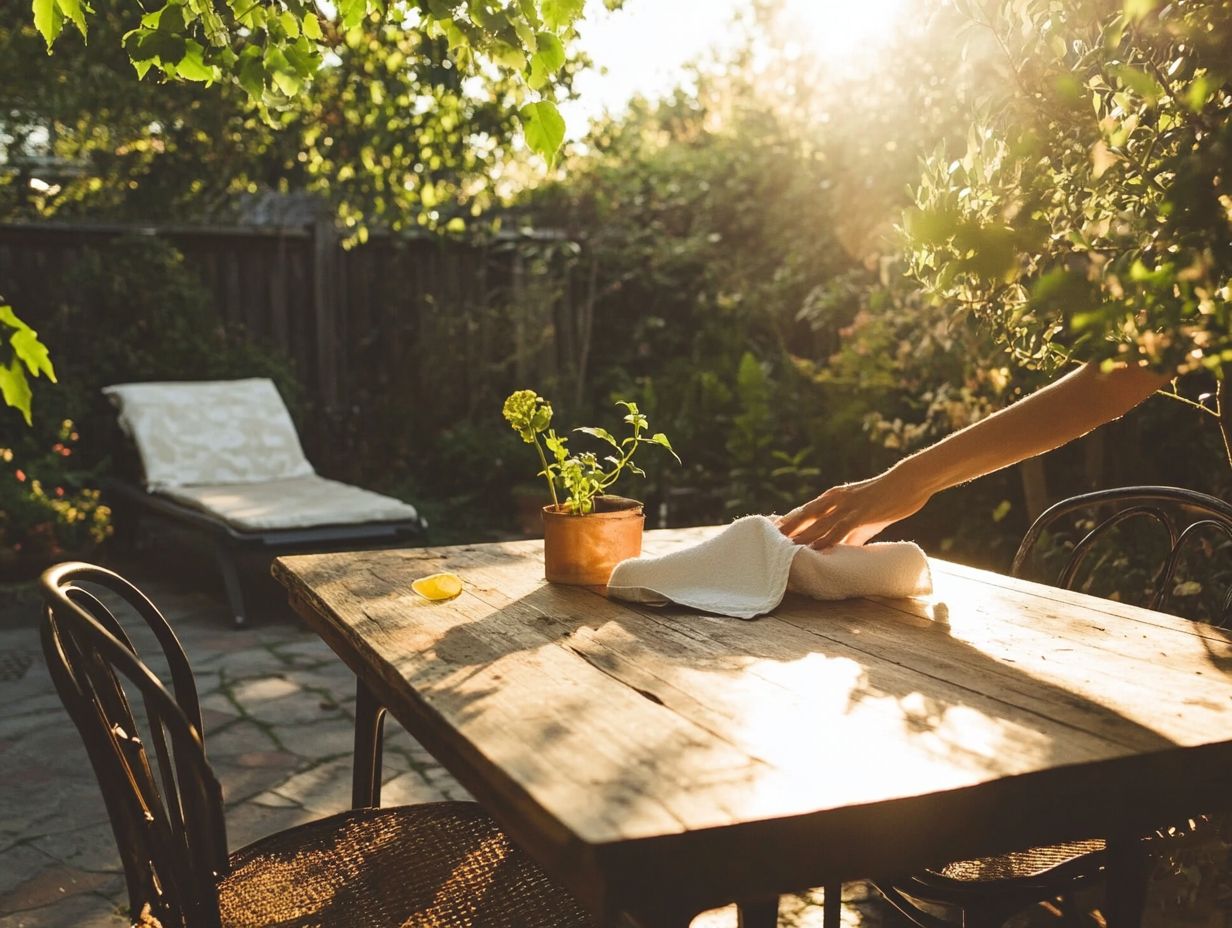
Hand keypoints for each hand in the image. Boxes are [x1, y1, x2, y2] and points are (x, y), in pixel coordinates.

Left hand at [776, 469, 931, 548]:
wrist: (909, 481)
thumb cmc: (889, 498)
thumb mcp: (867, 518)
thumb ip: (854, 532)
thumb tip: (846, 549)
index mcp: (834, 498)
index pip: (805, 511)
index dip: (788, 522)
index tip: (772, 531)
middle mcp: (835, 499)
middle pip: (804, 515)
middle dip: (786, 528)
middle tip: (766, 539)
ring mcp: (847, 505)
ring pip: (818, 522)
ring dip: (801, 535)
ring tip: (783, 547)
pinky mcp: (861, 512)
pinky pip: (839, 527)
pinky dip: (826, 538)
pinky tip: (815, 547)